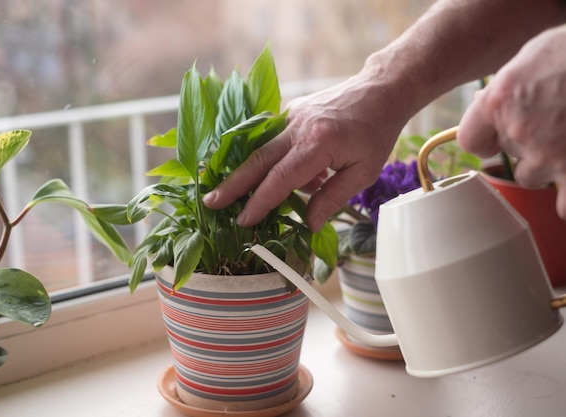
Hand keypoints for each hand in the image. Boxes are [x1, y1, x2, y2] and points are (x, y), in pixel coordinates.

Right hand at [202, 74, 406, 230]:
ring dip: (246, 174)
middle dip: (232, 184)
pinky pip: (275, 141)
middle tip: (210, 202)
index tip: (243, 220)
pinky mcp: (291, 112)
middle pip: (258, 160)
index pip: (280, 178)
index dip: (259, 202)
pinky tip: (293, 177)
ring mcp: (292, 116)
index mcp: (318, 143)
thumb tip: (310, 225)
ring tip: (235, 194)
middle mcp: (298, 127)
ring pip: (262, 149)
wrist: (379, 91)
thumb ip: (332, 198)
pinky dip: (275, 162)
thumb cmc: (376, 133)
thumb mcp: (363, 172)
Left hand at [457, 25, 565, 218]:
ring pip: (531, 177)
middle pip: (507, 155)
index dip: (485, 139)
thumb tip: (485, 102)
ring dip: (546, 166)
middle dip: (525, 144)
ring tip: (565, 141)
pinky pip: (565, 206)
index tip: (496, 137)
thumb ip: (506, 87)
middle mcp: (519, 131)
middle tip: (552, 123)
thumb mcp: (533, 55)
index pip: (470, 140)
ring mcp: (551, 154)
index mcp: (500, 101)